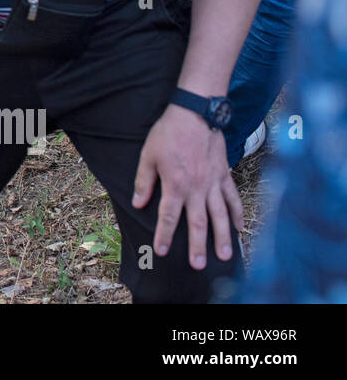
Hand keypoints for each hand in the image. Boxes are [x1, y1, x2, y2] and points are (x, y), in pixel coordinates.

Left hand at [132, 104, 243, 269]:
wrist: (195, 114)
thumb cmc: (168, 133)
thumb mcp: (148, 155)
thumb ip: (144, 182)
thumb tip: (139, 204)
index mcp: (175, 184)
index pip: (169, 216)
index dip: (165, 235)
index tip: (163, 251)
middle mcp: (196, 188)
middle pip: (198, 222)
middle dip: (197, 246)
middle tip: (197, 265)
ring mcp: (213, 183)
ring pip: (220, 215)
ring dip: (223, 237)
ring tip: (225, 256)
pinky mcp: (225, 175)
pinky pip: (233, 198)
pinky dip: (238, 214)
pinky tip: (240, 228)